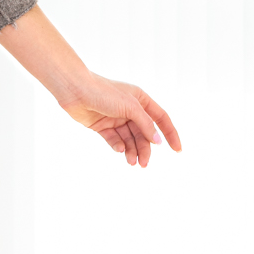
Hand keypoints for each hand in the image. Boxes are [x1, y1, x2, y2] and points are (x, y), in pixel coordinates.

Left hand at [0, 5, 181, 167]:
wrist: (74, 90)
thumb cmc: (103, 93)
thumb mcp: (130, 107)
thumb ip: (145, 124)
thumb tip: (157, 140)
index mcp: (140, 100)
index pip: (161, 119)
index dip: (170, 134)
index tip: (178, 150)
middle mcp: (129, 109)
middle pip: (144, 133)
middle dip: (145, 148)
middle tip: (144, 164)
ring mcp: (115, 118)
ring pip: (129, 138)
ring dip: (132, 150)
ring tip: (132, 162)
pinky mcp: (101, 125)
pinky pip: (114, 139)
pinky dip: (118, 146)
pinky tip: (120, 151)